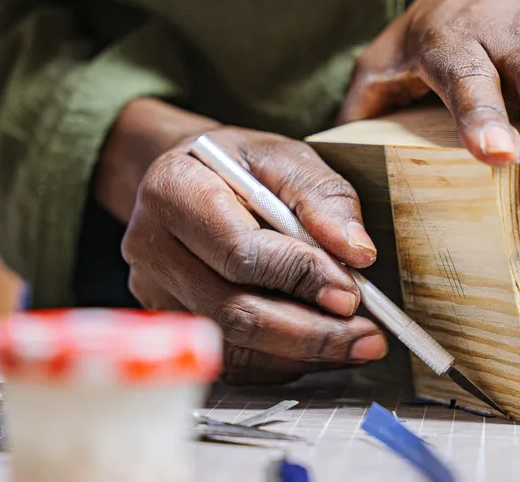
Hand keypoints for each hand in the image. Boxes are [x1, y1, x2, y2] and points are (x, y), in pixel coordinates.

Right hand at [97, 99, 387, 383]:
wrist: (195, 179)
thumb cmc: (240, 166)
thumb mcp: (283, 157)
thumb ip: (322, 196)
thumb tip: (356, 252)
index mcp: (172, 189)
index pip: (238, 249)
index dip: (298, 276)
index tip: (351, 292)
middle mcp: (151, 246)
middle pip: (232, 309)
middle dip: (310, 330)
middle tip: (367, 334)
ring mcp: (155, 292)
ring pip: (234, 344)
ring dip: (303, 352)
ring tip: (357, 343)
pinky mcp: (173, 325)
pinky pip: (232, 361)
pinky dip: (284, 362)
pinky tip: (322, 347)